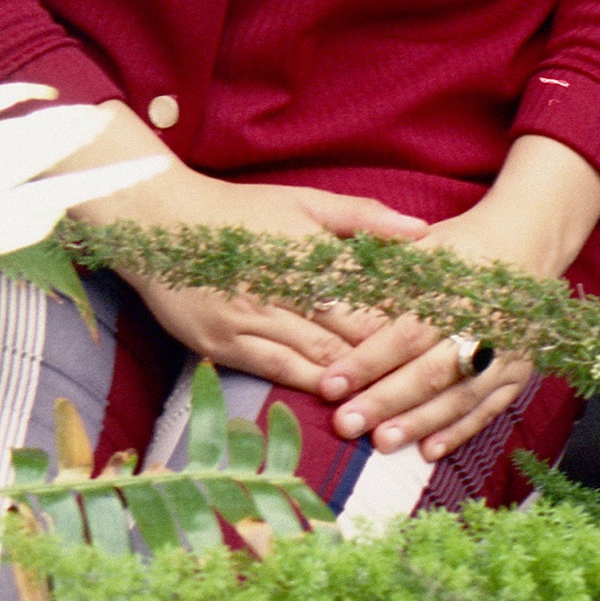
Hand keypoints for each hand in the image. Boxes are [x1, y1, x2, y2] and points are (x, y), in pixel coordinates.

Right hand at [59, 109, 422, 397]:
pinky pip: (276, 372)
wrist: (161, 223)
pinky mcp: (222, 346)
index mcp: (304, 250)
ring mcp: (248, 320)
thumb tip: (422, 231)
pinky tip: (338, 398)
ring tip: (393, 400)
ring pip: (316, 358)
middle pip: (347, 332)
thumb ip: (363, 217)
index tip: (437, 335)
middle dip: (386, 359)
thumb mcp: (302, 200)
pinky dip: (311, 385)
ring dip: (355, 382)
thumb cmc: (240, 210)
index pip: (368, 294)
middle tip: (427, 379)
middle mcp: (278, 287)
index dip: (403, 320)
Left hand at [319, 135, 599, 465]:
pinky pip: (488, 409)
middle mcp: (481, 323)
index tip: (330, 385)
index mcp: (451, 289)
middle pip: (430, 371)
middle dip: (386, 401)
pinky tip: (428, 450)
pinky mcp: (518, 373)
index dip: (366, 361)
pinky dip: (459, 431)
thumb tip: (323, 300)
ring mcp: (505, 353)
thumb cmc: (456, 248)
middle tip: (345, 424)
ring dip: (419, 422)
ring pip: (459, 396)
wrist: (524, 245)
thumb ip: (378, 277)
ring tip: (381, 443)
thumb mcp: (418, 249)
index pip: (404, 333)